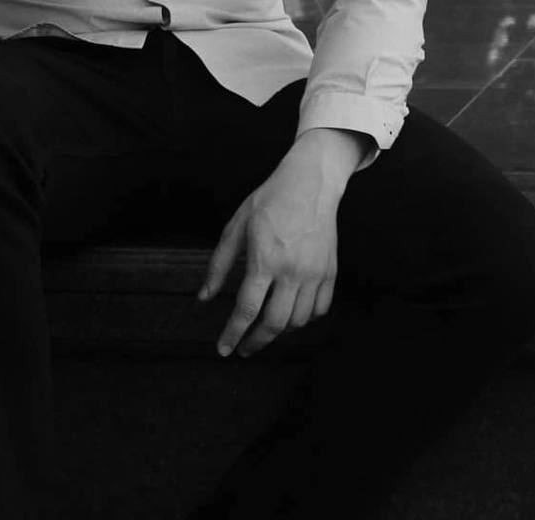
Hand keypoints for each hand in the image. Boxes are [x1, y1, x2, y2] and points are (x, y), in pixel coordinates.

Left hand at [198, 128, 365, 358]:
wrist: (310, 183)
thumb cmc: (269, 201)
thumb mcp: (236, 226)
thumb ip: (219, 264)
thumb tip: (204, 297)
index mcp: (265, 259)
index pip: (246, 309)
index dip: (232, 334)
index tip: (224, 350)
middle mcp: (292, 271)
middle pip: (274, 323)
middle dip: (255, 342)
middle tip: (243, 348)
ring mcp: (314, 273)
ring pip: (297, 321)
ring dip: (278, 332)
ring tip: (264, 327)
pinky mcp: (330, 272)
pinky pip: (319, 310)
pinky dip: (304, 319)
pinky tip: (290, 314)